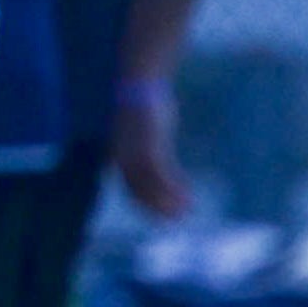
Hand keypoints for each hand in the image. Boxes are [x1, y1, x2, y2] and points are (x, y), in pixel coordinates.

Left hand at [111, 77, 193, 217]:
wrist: (139, 85)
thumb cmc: (141, 107)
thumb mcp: (140, 132)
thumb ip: (144, 149)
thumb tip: (152, 160)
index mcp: (118, 157)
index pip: (129, 189)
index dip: (145, 205)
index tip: (160, 216)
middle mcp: (122, 159)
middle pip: (138, 192)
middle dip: (157, 208)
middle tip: (175, 221)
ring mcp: (135, 154)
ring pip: (152, 187)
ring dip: (170, 202)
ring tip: (187, 211)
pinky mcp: (150, 147)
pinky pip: (163, 174)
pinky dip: (175, 187)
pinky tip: (189, 194)